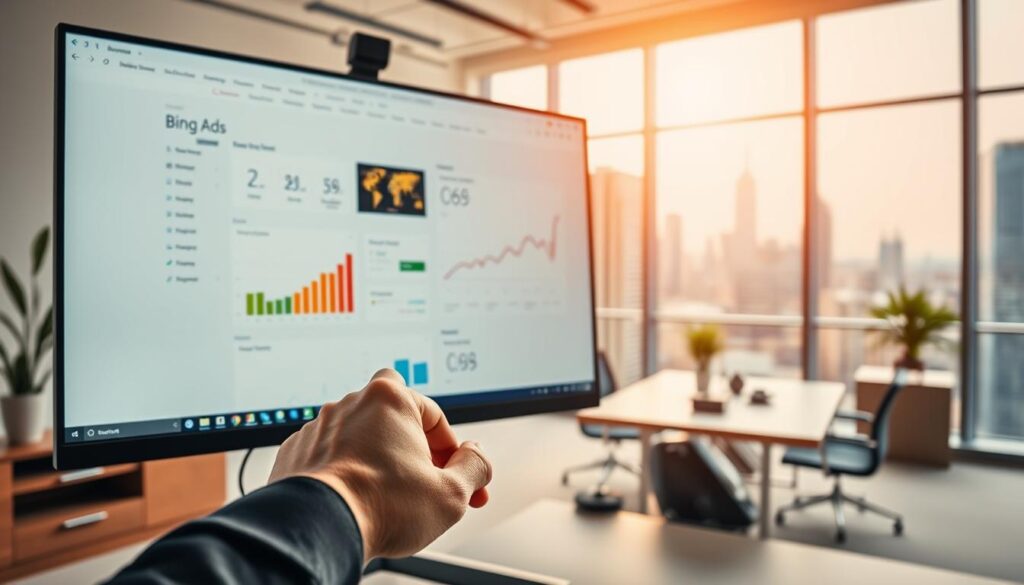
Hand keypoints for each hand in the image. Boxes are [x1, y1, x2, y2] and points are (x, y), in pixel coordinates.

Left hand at [268, 369, 491, 561]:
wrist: (319, 530)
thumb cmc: (381, 507)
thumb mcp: (452, 494)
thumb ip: (475, 467)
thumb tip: (477, 457)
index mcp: (391, 398)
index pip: (436, 417)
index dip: (453, 453)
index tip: (456, 478)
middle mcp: (352, 403)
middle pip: (396, 421)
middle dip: (414, 449)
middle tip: (424, 481)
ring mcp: (320, 426)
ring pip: (361, 437)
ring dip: (378, 459)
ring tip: (388, 496)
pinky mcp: (297, 451)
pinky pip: (331, 455)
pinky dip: (345, 472)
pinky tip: (357, 498)